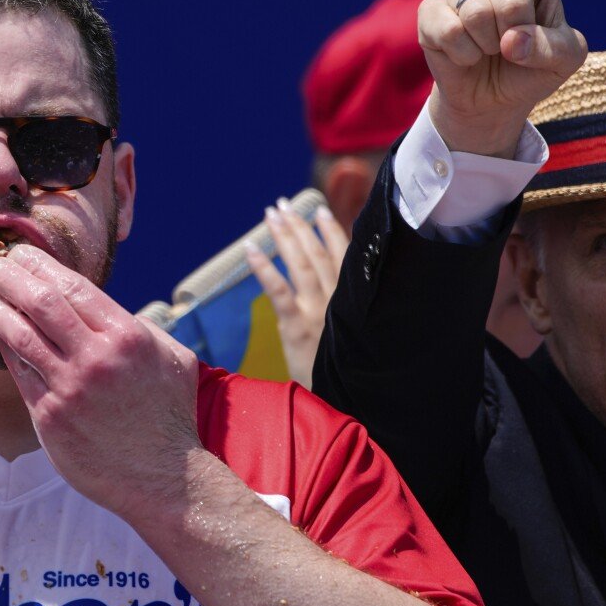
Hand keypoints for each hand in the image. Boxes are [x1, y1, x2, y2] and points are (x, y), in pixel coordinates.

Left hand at [0, 244, 203, 517]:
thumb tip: (108, 307)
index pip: (72, 286)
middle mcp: (96, 358)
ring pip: (19, 335)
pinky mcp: (50, 418)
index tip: (19, 252)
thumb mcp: (172, 359)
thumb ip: (140, 328)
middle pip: (39, 302)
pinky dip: (2, 347)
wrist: (163, 478)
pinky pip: (18, 373)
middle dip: (8, 276)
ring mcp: (70, 389)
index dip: (39, 264)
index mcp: (127, 336)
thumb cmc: (170, 416)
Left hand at [244, 199, 349, 387]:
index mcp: (352, 301)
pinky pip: (278, 291)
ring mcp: (317, 312)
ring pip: (300, 265)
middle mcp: (336, 301)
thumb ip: (346, 311)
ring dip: (285, 236)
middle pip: (318, 254)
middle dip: (300, 226)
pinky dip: (264, 268)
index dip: (331, 232)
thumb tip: (336, 292)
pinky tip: (251, 248)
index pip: (344, 258)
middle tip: (283, 204)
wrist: (345, 400)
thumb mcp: (354, 337)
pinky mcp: (297, 327)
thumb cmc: (348, 371)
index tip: (320, 211)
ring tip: (272, 214)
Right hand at [419, 0, 585, 156]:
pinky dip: (464, 55)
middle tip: (511, 43)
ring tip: (489, 48)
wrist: (492, 99)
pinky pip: (449, 31)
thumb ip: (552, 48)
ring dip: (488, 46)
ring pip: (477, 14)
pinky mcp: (429, 11)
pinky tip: (466, 55)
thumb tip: (511, 41)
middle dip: (516, 34)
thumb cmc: (532, 68)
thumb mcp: (564, 61)